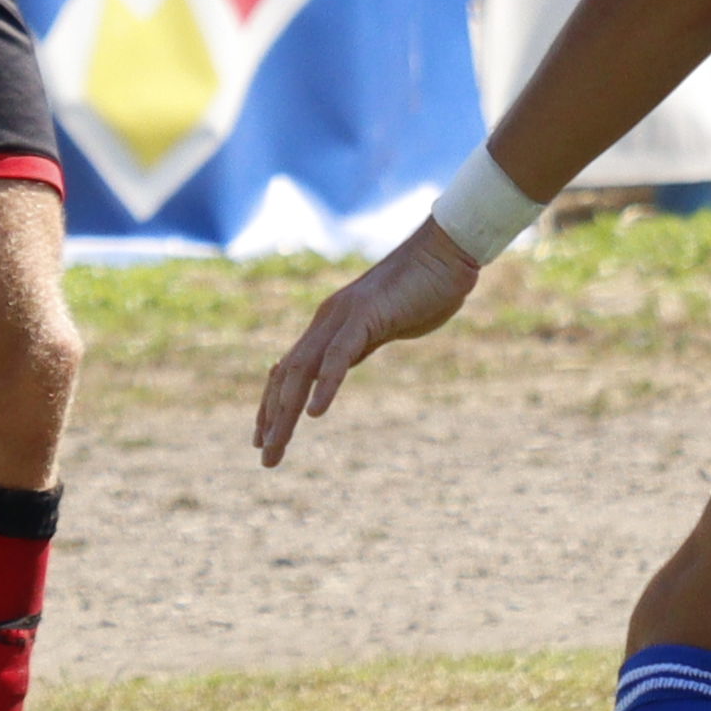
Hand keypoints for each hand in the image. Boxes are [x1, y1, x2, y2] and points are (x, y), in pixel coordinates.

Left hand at [253, 223, 475, 463]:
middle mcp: (326, 320)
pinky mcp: (366, 314)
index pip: (288, 370)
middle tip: (265, 458)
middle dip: (272, 418)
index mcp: (329, 325)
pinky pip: (338, 355)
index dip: (272, 404)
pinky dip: (324, 385)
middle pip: (287, 375)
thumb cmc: (423, 289)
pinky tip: (316, 413)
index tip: (263, 438)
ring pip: (303, 370)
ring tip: (277, 445)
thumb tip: (346, 361)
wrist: (446, 252)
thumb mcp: (384, 326)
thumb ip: (361, 343)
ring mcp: (343, 316)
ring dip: (287, 411)